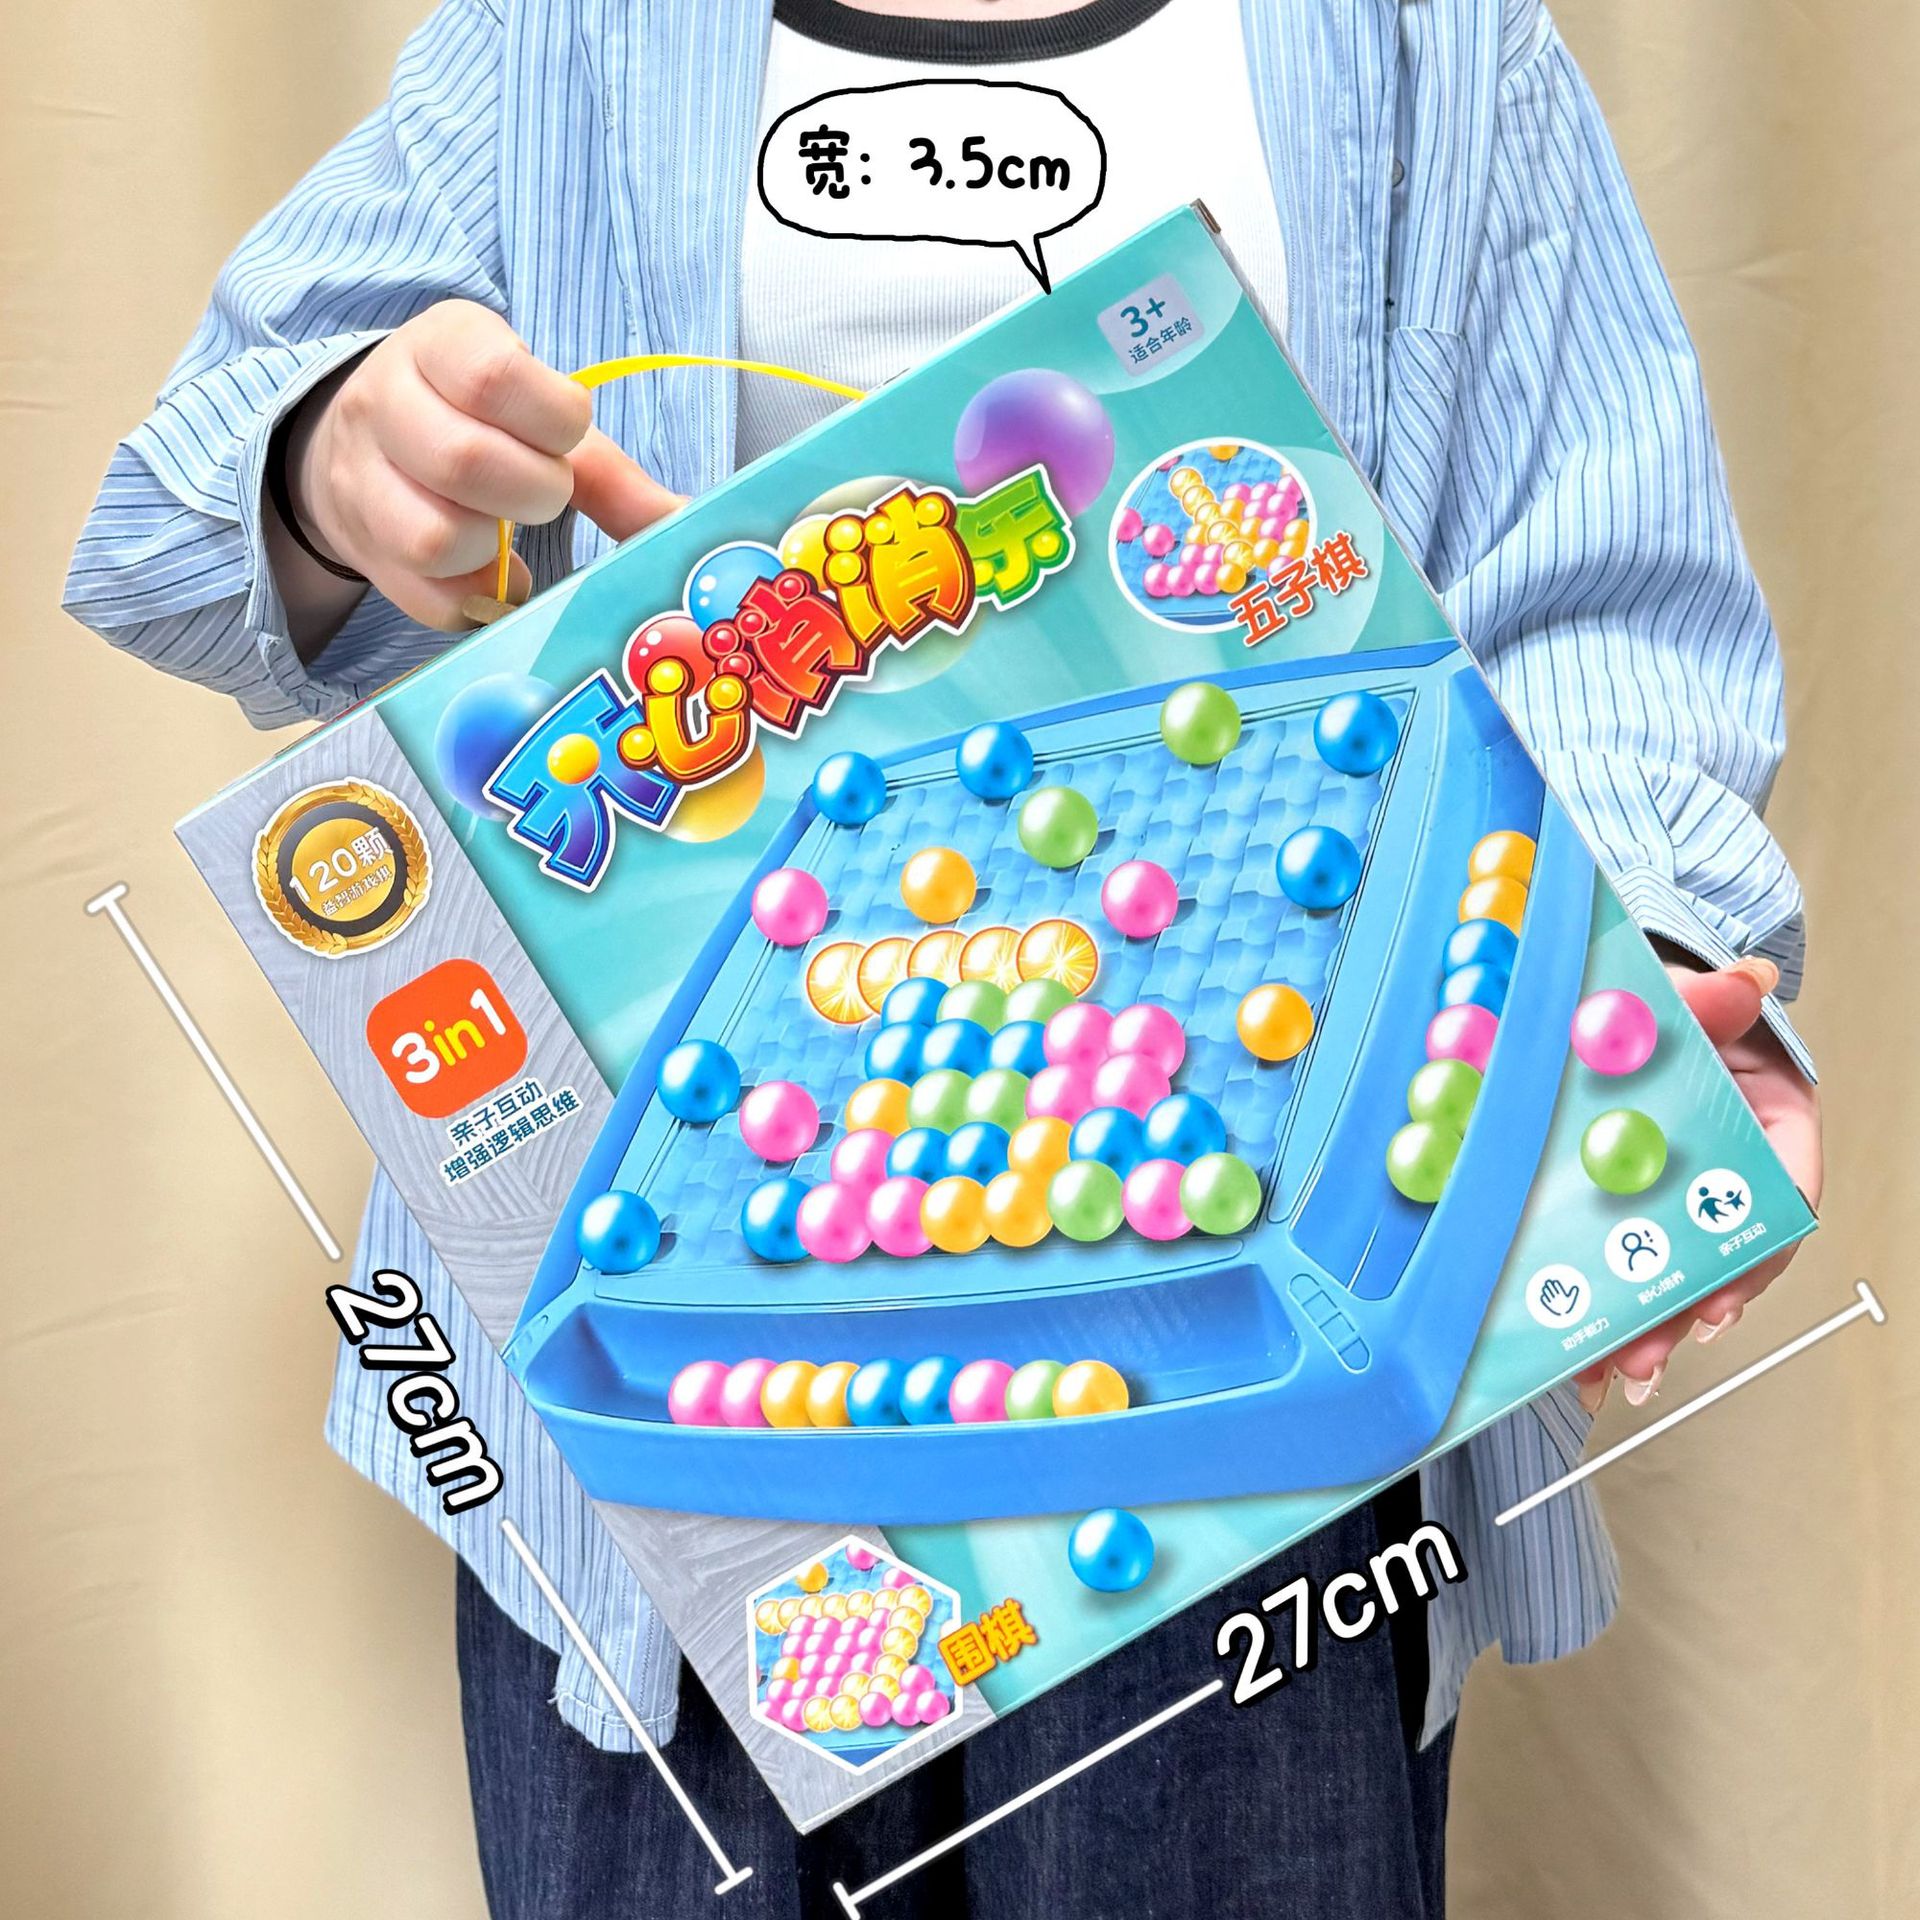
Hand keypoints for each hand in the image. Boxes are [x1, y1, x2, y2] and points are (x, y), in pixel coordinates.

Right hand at [274, 300, 683, 639]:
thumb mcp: (537, 420)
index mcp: (438, 346)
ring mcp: (359, 480)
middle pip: (463, 461)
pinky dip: (477, 599)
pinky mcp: (362, 551)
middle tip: (546, 494)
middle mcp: (383, 404)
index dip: (552, 421)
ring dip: (495, 553)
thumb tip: (686, 522)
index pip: (493, 378)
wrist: (365, 449)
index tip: (565, 434)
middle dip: (532, 492)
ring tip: (505, 535)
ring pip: (433, 538)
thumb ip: (610, 471)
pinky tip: (491, 576)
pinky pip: (427, 599)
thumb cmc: (479, 427)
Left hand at [1576, 955, 1822, 1412]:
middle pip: (1726, 1248)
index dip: (1754, 1249)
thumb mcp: (1676, 994)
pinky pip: (1620, 1256)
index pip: (1783, 1191)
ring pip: (1675, 1266)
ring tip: (1603, 1367)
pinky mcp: (1624, 1200)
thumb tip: (1745, 984)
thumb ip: (1706, 1000)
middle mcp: (1731, 1163)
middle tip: (1643, 1350)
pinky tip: (1575, 1347)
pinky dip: (1601, 1301)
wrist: (1608, 1001)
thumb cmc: (1659, 1003)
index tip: (1720, 1294)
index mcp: (1768, 1118)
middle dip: (1684, 1306)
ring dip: (1641, 1321)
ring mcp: (1680, 1188)